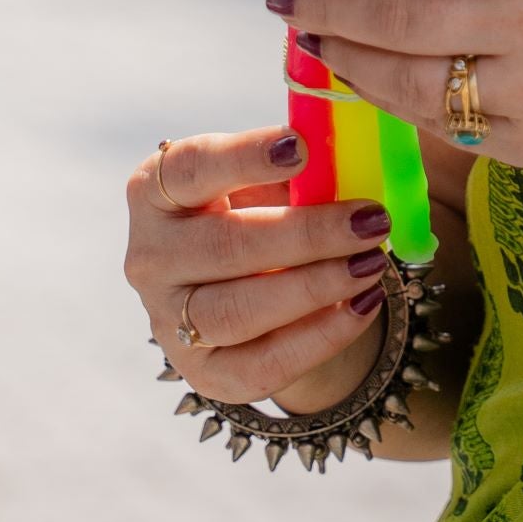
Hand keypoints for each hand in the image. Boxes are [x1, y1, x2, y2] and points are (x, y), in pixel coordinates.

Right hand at [121, 127, 396, 414]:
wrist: (240, 290)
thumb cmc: (256, 214)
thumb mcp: (265, 183)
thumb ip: (297, 174)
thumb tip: (354, 162)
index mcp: (155, 191)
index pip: (192, 169)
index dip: (246, 156)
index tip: (301, 148)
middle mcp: (150, 257)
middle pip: (225, 246)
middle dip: (306, 235)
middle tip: (369, 221)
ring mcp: (168, 321)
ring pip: (238, 312)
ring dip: (315, 288)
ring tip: (372, 265)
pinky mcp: (202, 373)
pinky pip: (262, 364)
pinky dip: (321, 337)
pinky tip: (363, 305)